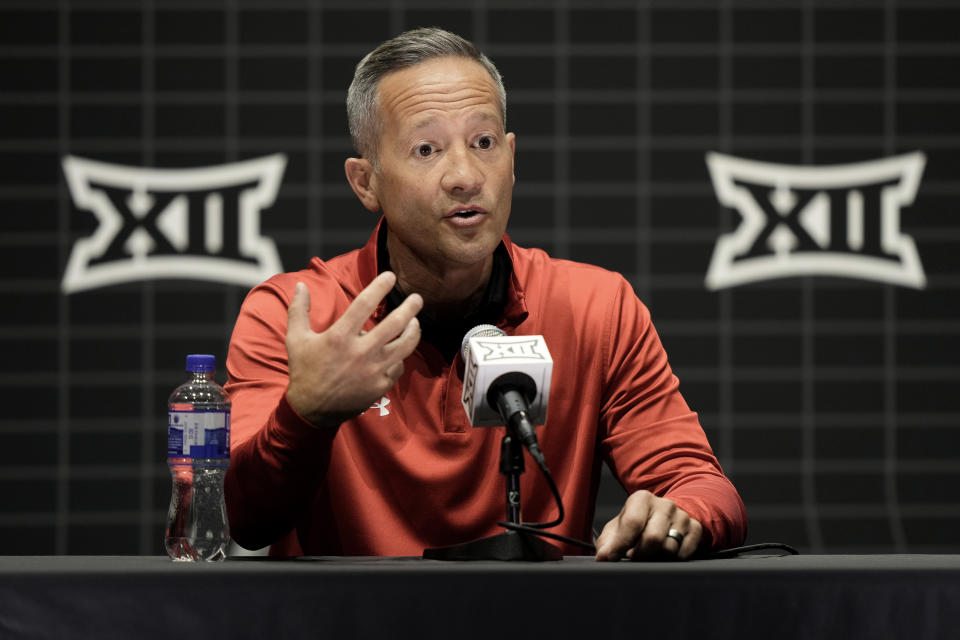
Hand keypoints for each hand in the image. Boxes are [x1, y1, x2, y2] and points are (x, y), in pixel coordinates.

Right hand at [284, 272, 422, 427]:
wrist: (312, 410)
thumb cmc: (304, 371)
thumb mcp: (296, 339)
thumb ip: (299, 310)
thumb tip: (301, 285)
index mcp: (339, 337)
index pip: (364, 304)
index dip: (380, 286)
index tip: (390, 276)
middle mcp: (360, 352)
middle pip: (394, 323)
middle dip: (410, 307)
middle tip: (417, 298)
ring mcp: (373, 370)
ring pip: (404, 345)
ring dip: (413, 330)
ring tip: (415, 321)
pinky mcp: (381, 385)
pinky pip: (399, 365)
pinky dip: (400, 356)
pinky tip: (399, 350)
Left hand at [594, 490, 702, 560]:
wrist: (664, 517)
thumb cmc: (636, 524)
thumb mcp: (618, 529)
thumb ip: (607, 543)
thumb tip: (603, 557)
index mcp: (642, 498)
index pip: (632, 522)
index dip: (621, 544)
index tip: (612, 557)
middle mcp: (664, 504)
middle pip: (653, 538)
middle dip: (640, 553)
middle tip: (634, 555)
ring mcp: (682, 516)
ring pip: (670, 548)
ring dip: (657, 556)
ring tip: (650, 551)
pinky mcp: (696, 529)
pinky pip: (684, 553)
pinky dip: (673, 559)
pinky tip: (665, 553)